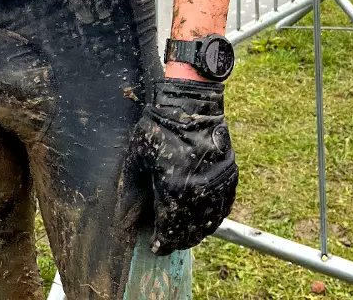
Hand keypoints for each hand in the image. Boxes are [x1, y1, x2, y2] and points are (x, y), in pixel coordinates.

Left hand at [119, 78, 236, 254]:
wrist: (190, 105)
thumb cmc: (160, 127)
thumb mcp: (137, 156)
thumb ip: (130, 186)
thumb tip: (122, 210)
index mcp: (174, 190)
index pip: (169, 231)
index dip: (161, 243)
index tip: (156, 246)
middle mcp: (198, 194)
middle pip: (190, 232)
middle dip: (178, 240)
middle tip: (169, 241)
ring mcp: (217, 187)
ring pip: (209, 224)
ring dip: (197, 232)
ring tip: (185, 233)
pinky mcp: (229, 177)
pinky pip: (222, 208)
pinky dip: (213, 218)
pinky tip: (205, 218)